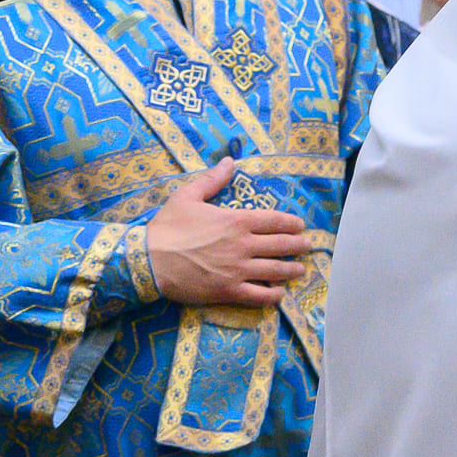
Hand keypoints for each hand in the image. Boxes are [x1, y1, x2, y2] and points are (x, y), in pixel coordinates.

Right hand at [142, 158, 309, 307]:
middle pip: (281, 245)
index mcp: (236, 221)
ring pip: (275, 271)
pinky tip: (279, 293)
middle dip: (298, 246)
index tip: (300, 226)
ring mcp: (238, 270)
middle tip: (307, 246)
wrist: (149, 260)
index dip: (291, 224)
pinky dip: (273, 294)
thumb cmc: (167, 227)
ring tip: (300, 269)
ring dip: (291, 269)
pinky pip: (259, 295)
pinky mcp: (229, 291)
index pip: (274, 221)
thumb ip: (212, 179)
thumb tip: (229, 161)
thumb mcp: (187, 195)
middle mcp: (243, 246)